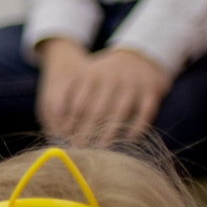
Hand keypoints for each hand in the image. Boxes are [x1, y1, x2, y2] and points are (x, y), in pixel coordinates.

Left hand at [37, 39, 168, 146]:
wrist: (140, 56)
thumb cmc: (105, 73)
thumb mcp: (87, 74)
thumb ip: (70, 92)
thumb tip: (54, 115)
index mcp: (93, 75)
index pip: (78, 104)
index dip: (71, 123)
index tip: (64, 138)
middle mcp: (113, 79)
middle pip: (97, 111)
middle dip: (86, 132)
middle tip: (79, 149)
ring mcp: (133, 85)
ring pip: (120, 113)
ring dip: (109, 133)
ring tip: (100, 149)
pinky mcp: (151, 91)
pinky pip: (145, 112)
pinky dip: (137, 126)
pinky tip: (129, 139)